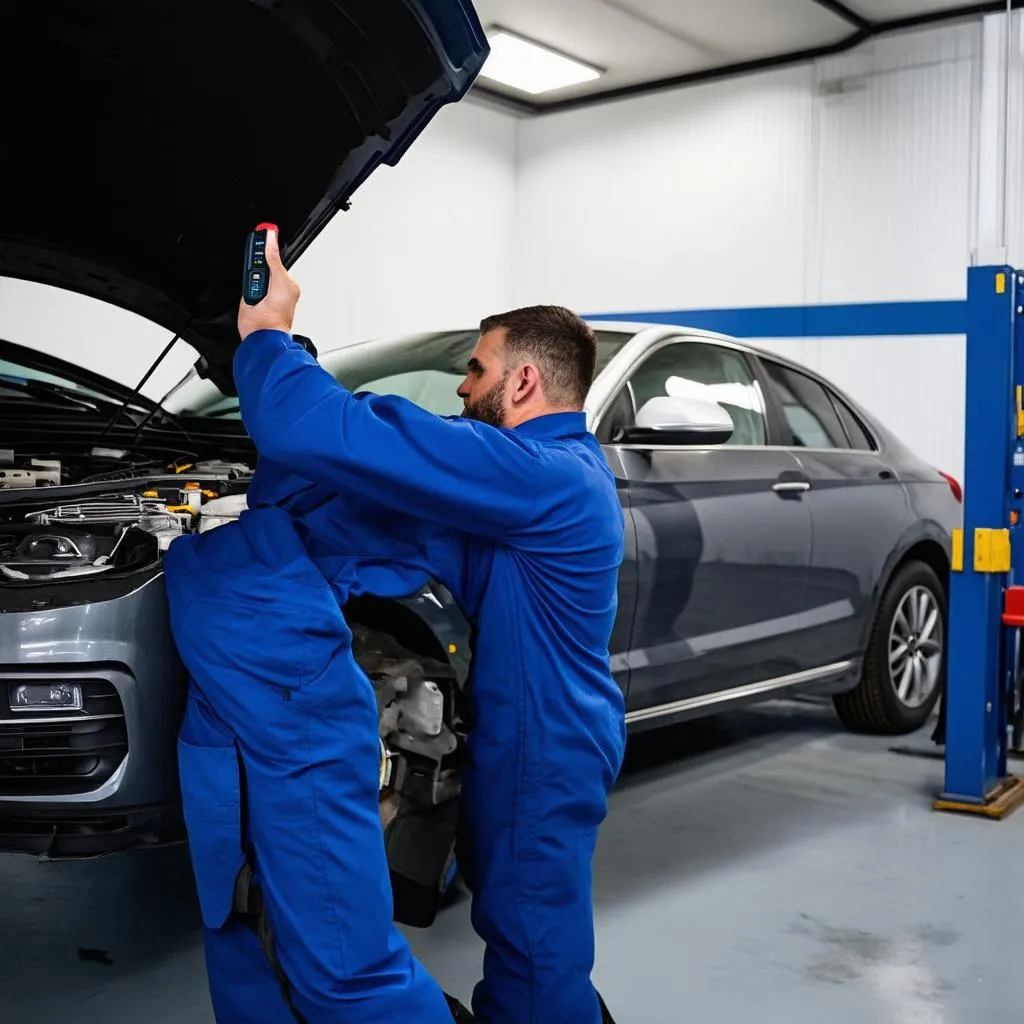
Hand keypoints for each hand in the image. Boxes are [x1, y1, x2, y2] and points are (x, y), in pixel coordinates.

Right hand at [237, 226, 300, 340]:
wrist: (263, 331)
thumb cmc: (278, 314)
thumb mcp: (280, 280)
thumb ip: (274, 260)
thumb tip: (271, 240)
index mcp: (285, 282)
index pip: (276, 258)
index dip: (268, 246)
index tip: (263, 231)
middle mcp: (273, 285)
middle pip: (262, 262)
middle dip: (258, 259)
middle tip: (256, 254)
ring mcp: (259, 290)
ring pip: (251, 270)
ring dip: (251, 272)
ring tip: (256, 281)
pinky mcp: (247, 295)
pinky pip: (243, 280)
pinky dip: (244, 279)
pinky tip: (249, 285)